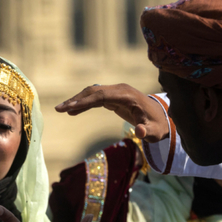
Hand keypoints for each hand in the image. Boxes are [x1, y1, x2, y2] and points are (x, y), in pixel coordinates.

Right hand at [55, 84, 169, 141]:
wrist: (162, 118)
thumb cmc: (157, 126)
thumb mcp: (154, 132)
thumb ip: (147, 132)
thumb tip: (139, 132)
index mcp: (127, 96)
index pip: (101, 96)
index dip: (85, 101)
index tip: (70, 108)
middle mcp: (120, 90)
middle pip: (93, 91)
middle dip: (75, 100)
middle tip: (58, 109)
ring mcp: (116, 92)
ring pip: (92, 93)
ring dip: (76, 100)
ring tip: (60, 110)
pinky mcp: (114, 97)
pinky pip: (95, 98)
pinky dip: (83, 103)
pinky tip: (72, 111)